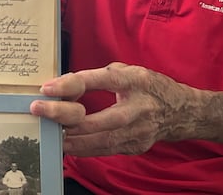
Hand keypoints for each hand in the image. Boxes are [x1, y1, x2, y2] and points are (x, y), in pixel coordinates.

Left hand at [29, 62, 193, 155]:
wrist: (183, 113)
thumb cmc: (151, 87)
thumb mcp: (130, 71)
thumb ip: (100, 76)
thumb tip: (66, 84)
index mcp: (136, 81)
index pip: (100, 81)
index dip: (72, 85)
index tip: (47, 88)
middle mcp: (138, 108)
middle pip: (96, 118)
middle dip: (63, 116)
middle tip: (39, 111)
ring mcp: (138, 132)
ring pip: (98, 140)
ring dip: (69, 138)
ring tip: (47, 132)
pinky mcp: (135, 147)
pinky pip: (104, 150)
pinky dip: (83, 148)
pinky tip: (66, 143)